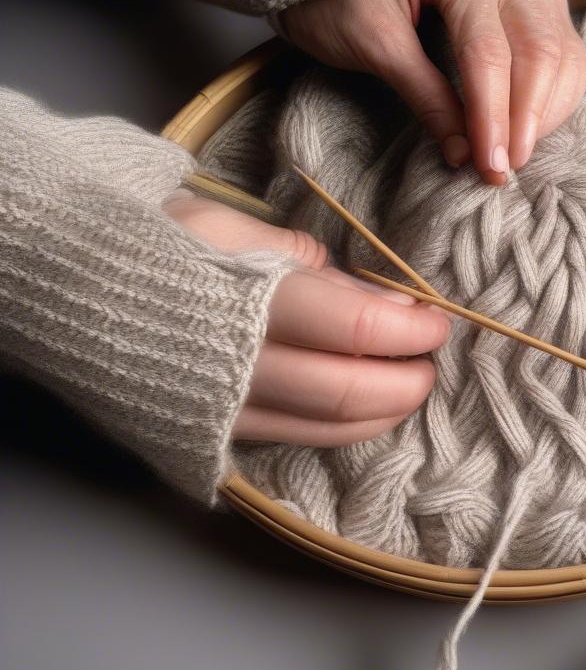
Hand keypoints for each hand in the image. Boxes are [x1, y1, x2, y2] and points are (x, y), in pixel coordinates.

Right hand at [163, 191, 448, 444]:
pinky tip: (361, 411)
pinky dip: (338, 428)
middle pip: (347, 392)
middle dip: (405, 382)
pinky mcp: (209, 434)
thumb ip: (313, 267)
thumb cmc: (156, 243)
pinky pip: (290, 440)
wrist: (66, 285)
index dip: (409, 329)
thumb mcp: (234, 229)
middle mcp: (237, 367)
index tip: (435, 320)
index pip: (355, 328)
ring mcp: (221, 410)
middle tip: (430, 362)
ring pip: (324, 430)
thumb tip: (385, 299)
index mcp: (247, 301)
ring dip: (380, 413)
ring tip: (406, 386)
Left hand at [279, 0, 585, 183]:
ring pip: (561, 53)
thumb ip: (423, 95)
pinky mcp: (537, 3)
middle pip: (538, 51)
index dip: (492, 116)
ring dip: (548, 111)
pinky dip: (558, 96)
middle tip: (504, 169)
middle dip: (526, 119)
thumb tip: (465, 153)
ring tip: (517, 154)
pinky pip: (566, 53)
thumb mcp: (373, 43)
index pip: (487, 52)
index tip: (489, 165)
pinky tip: (533, 128)